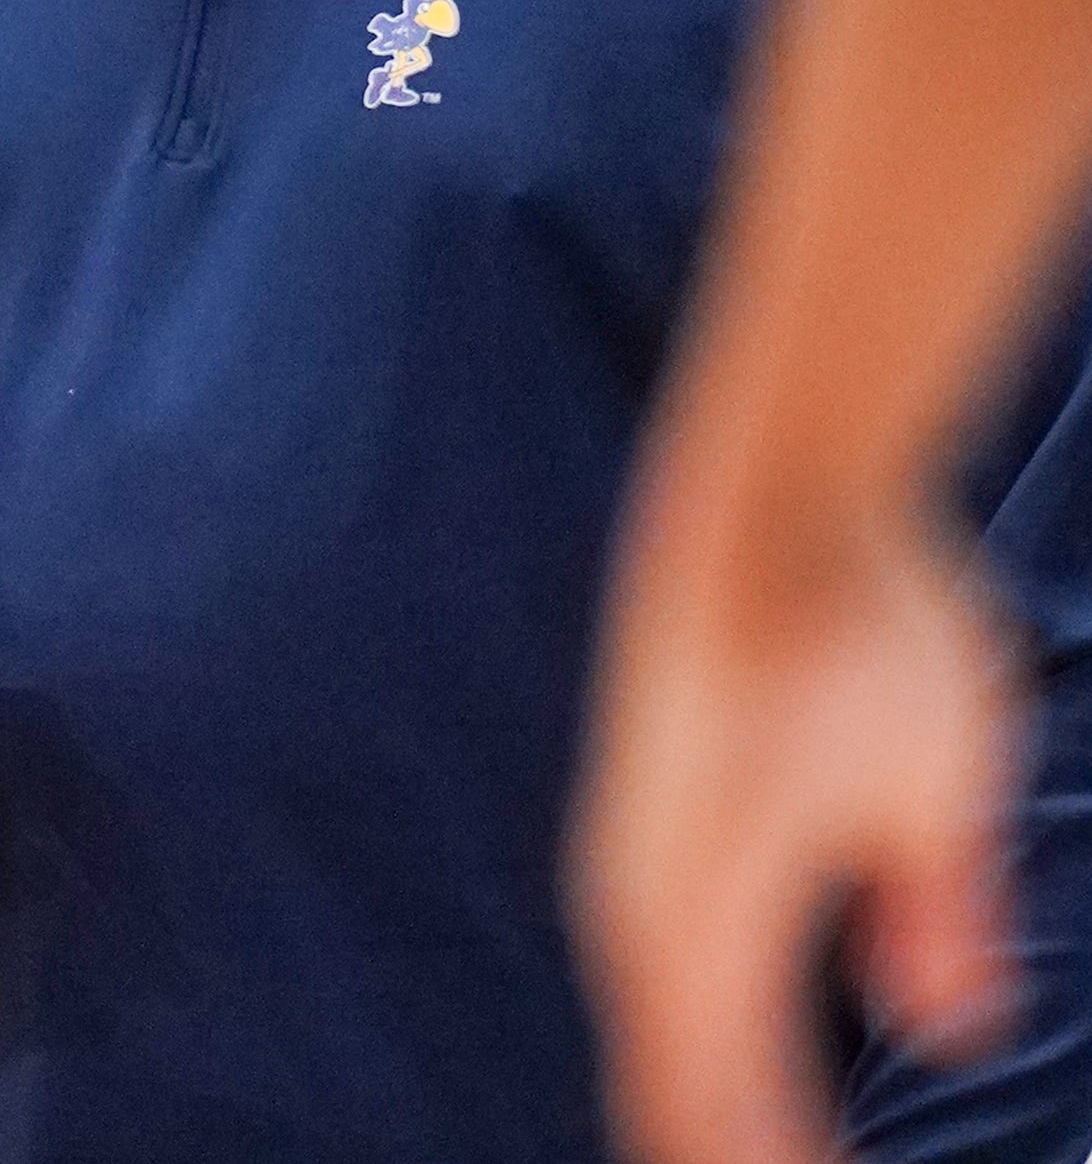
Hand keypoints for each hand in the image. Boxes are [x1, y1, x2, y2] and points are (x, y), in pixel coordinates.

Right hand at [571, 486, 1017, 1163]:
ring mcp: (629, 853)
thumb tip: (953, 1033)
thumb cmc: (859, 618)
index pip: (726, 1102)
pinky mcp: (640, 820)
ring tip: (764, 1157)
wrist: (768, 485)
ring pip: (649, 1032)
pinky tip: (725, 1067)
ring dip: (696, 1111)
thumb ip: (936, 910)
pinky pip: (649, 975)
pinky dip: (688, 1046)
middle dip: (726, 1156)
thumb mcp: (937, 768)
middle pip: (664, 1087)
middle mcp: (642, 889)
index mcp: (713, 896)